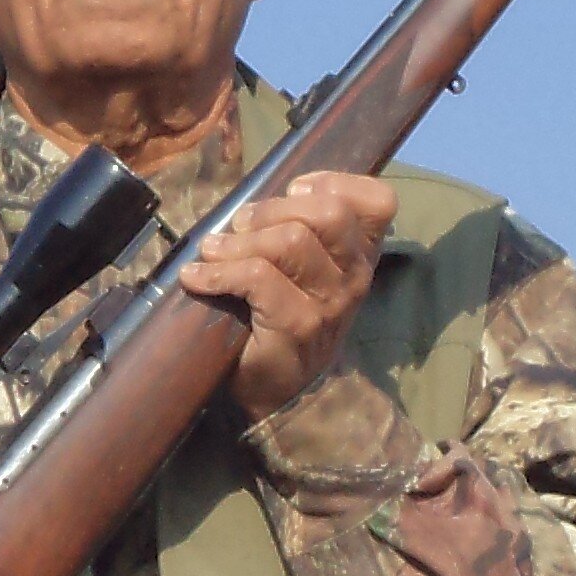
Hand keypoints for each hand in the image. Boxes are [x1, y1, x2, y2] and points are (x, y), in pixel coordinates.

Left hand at [181, 171, 395, 419]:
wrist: (277, 392)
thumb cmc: (281, 319)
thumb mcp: (302, 271)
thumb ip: (296, 230)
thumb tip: (252, 199)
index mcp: (360, 256)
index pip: (379, 203)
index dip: (336, 183)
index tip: (294, 191)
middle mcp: (355, 277)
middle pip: (329, 213)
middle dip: (273, 209)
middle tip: (240, 226)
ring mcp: (330, 303)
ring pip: (292, 241)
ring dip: (240, 241)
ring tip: (213, 252)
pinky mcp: (297, 325)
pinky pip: (257, 277)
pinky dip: (218, 272)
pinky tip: (197, 278)